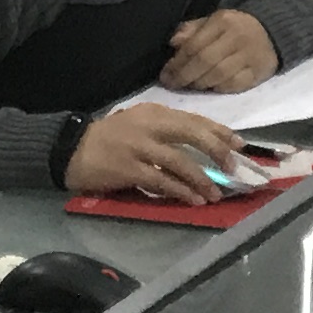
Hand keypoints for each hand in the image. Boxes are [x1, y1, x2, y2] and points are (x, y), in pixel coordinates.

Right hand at [68, 104, 243, 204]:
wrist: (73, 149)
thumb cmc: (110, 138)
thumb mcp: (139, 124)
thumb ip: (167, 130)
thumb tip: (205, 145)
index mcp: (155, 112)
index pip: (194, 119)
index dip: (219, 132)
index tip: (240, 144)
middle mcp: (149, 125)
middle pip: (192, 134)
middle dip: (217, 151)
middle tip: (233, 167)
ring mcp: (139, 146)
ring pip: (180, 161)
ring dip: (202, 179)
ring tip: (215, 193)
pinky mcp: (130, 169)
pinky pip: (162, 181)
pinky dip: (181, 191)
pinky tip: (193, 200)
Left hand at [160, 7, 278, 93]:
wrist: (272, 34)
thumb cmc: (235, 29)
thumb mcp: (213, 22)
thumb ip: (192, 31)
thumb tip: (173, 43)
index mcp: (222, 21)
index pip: (195, 44)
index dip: (177, 62)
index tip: (165, 74)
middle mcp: (236, 37)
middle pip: (205, 61)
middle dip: (185, 76)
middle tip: (172, 84)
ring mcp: (249, 56)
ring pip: (219, 75)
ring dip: (200, 84)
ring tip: (189, 86)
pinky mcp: (258, 72)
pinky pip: (234, 85)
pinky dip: (218, 89)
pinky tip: (210, 88)